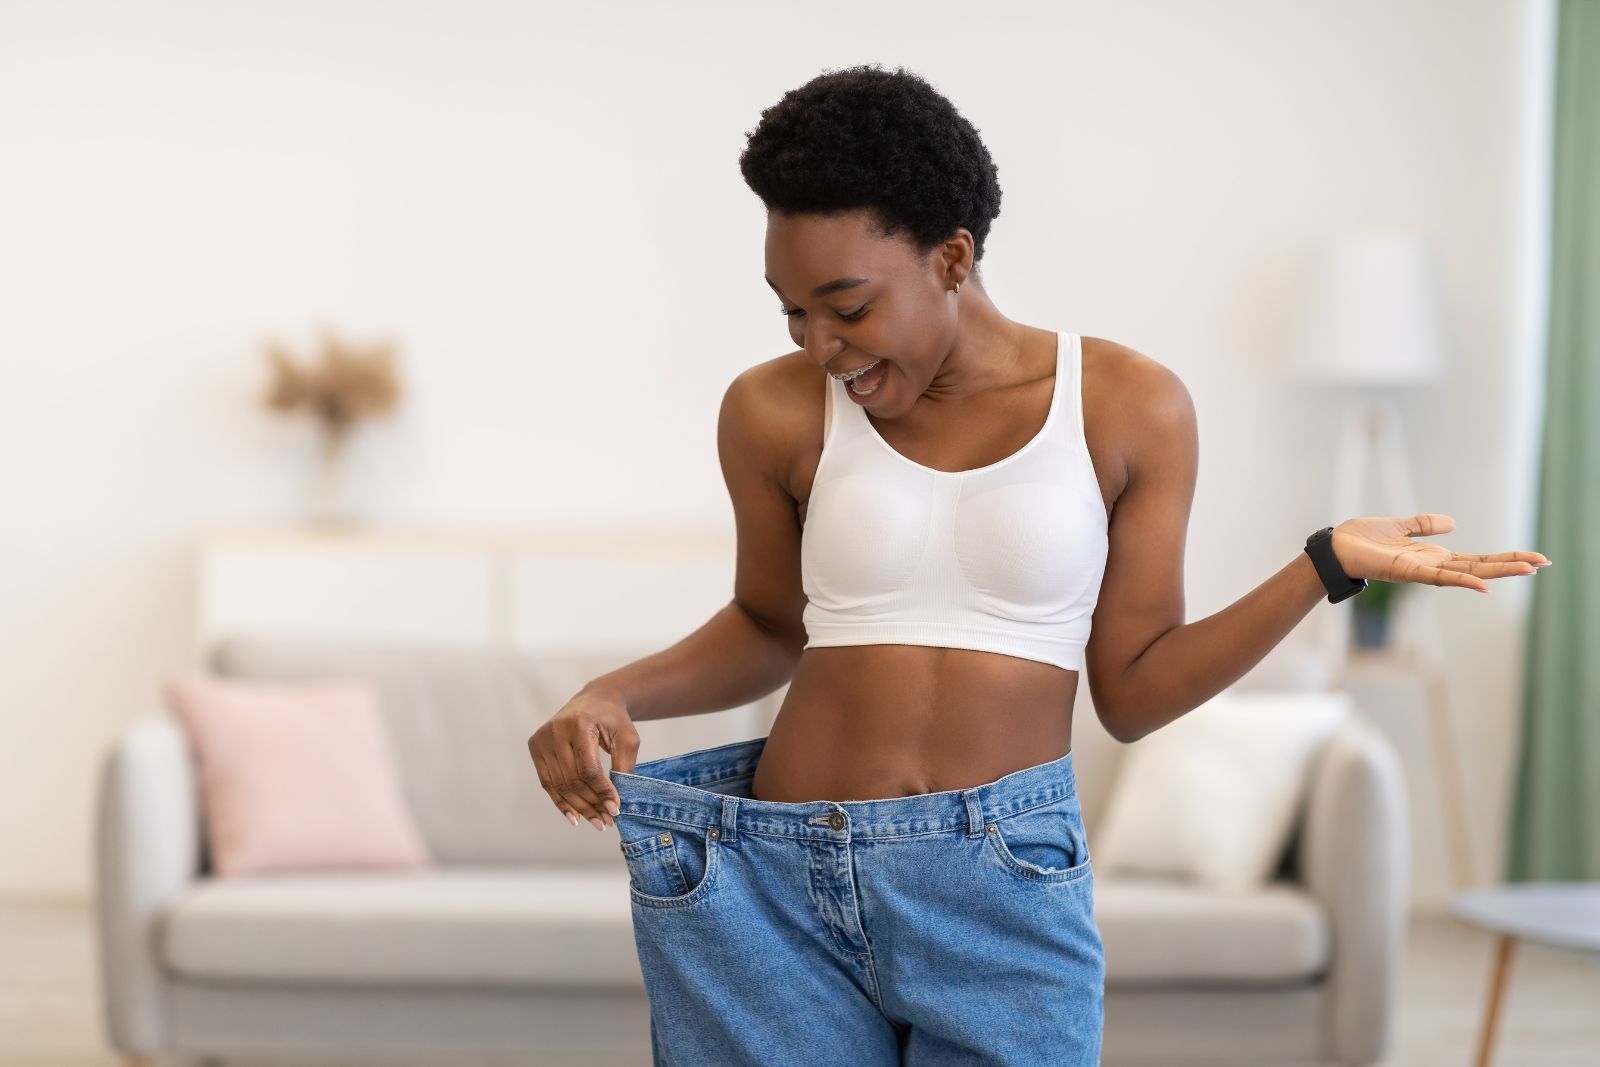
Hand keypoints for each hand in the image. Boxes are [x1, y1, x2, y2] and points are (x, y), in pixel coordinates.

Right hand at [527, 684, 639, 831]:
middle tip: (606, 821)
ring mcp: (542, 739)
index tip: (616, 810)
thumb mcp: (627, 738)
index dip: (602, 792)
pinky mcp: (535, 746)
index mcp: (579, 724)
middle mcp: (555, 731)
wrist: (595, 700)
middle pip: (572, 779)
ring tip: (596, 822)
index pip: (588, 768)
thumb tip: (616, 802)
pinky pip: (547, 782)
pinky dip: (561, 802)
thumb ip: (624, 766)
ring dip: (579, 808)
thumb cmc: (614, 719)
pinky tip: (575, 818)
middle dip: (592, 804)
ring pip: (559, 784)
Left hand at [1329, 513, 1550, 592]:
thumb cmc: (1359, 540)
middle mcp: (1431, 565)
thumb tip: (1453, 522)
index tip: (1532, 558)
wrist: (1333, 549)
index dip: (1502, 557)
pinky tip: (1483, 584)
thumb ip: (1423, 525)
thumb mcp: (1398, 526)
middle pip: (1479, 565)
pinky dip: (1462, 580)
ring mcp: (1422, 570)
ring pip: (1467, 571)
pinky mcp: (1407, 572)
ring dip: (1498, 570)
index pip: (1475, 558)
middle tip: (1545, 562)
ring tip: (1529, 569)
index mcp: (1430, 556)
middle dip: (1511, 564)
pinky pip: (1439, 577)